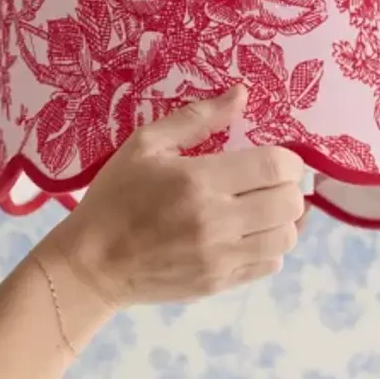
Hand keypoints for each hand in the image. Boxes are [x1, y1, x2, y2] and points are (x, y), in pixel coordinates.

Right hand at [48, 86, 304, 309]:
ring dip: (284, 219)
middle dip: (289, 187)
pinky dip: (271, 247)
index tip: (276, 156)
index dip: (289, 159)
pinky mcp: (219, 283)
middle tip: (270, 181)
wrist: (90, 265)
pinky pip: (271, 265)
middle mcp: (217, 221)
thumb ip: (197, 118)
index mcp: (199, 180)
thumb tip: (241, 95)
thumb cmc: (115, 197)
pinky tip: (251, 234)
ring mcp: (220, 258)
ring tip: (264, 208)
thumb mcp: (146, 145)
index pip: (276, 167)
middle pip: (290, 203)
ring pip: (287, 238)